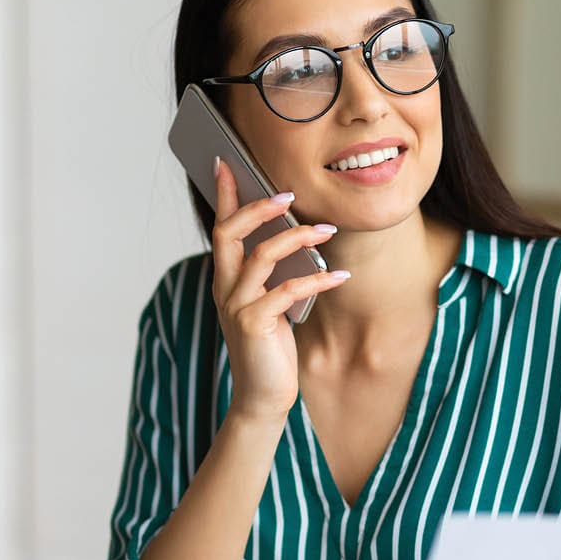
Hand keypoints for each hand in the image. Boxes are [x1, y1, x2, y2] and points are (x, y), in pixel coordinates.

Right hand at [210, 157, 348, 423]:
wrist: (264, 397)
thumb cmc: (270, 349)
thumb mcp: (270, 305)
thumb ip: (272, 276)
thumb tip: (296, 237)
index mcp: (226, 280)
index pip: (221, 228)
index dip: (224, 196)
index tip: (228, 163)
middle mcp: (225, 289)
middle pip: (230, 233)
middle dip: (257, 207)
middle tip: (288, 194)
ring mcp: (236, 306)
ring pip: (262, 256)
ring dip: (297, 238)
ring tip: (327, 229)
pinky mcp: (254, 324)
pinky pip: (287, 290)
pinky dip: (316, 279)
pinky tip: (340, 275)